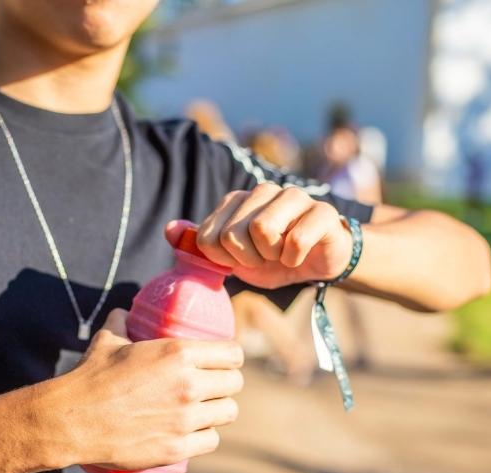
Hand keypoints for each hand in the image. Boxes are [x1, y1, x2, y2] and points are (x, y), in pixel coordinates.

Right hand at [53, 309, 243, 469]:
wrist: (72, 419)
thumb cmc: (91, 376)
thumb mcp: (109, 339)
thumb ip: (121, 321)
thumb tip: (123, 312)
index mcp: (179, 353)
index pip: (233, 354)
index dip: (230, 357)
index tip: (223, 361)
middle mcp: (189, 384)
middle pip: (235, 383)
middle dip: (226, 383)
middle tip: (212, 385)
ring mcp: (185, 418)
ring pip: (228, 412)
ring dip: (219, 409)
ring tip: (206, 408)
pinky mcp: (178, 448)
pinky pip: (212, 440)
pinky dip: (205, 435)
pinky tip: (196, 431)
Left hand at [165, 183, 352, 288]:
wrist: (318, 263)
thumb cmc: (272, 258)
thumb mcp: (232, 257)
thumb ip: (200, 243)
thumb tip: (169, 229)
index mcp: (237, 200)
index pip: (209, 236)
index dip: (224, 258)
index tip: (242, 259)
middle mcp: (263, 191)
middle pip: (232, 234)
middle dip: (248, 259)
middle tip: (264, 258)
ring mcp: (294, 197)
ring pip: (262, 229)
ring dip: (271, 257)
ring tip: (281, 254)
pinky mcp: (321, 211)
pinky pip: (295, 240)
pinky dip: (294, 259)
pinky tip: (300, 255)